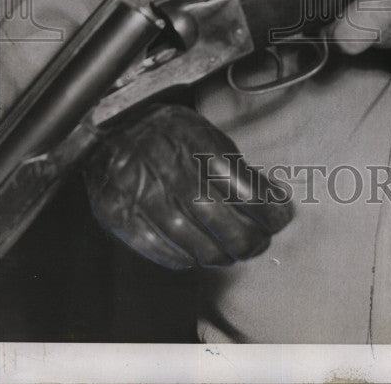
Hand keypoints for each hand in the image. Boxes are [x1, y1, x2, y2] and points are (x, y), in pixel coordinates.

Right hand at [84, 104, 292, 269]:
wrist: (109, 131)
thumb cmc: (165, 133)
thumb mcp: (205, 133)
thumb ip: (233, 165)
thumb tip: (267, 197)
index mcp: (199, 147)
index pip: (249, 193)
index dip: (272, 211)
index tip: (281, 216)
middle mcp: (174, 174)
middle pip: (227, 227)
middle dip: (252, 241)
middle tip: (260, 241)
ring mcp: (146, 199)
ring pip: (198, 246)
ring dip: (223, 255)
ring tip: (232, 252)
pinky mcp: (124, 218)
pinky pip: (164, 252)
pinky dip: (187, 259)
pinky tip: (198, 253)